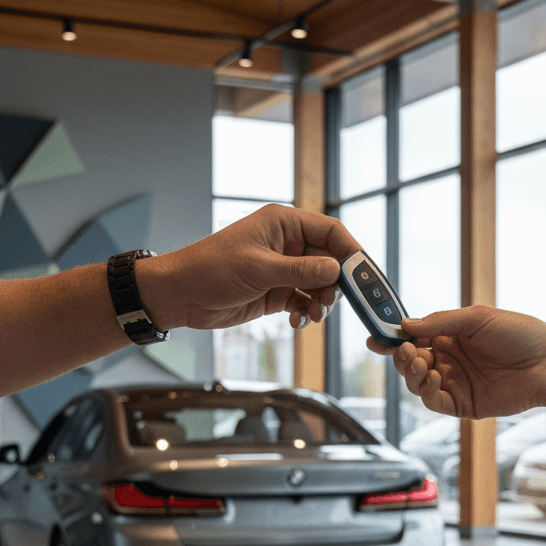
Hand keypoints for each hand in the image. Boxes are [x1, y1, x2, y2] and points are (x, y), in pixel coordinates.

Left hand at [138, 204, 358, 331]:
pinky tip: (298, 321)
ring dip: (323, 302)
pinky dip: (307, 313)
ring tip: (313, 316)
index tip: (364, 276)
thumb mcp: (259, 269)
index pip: (331, 231)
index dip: (351, 252)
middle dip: (337, 284)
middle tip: (334, 303)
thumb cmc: (211, 269)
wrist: (181, 295)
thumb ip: (301, 271)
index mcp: (284, 224)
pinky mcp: (276, 292)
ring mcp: (283, 270)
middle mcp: (288, 244)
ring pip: (320, 285)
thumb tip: (337, 270)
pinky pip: (305, 302)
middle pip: (331, 260)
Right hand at [368, 305, 545, 418]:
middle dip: (402, 357)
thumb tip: (406, 325)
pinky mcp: (463, 405)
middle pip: (410, 363)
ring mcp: (455, 383)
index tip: (376, 338)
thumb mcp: (478, 318)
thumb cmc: (521, 334)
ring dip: (412, 374)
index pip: (413, 338)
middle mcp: (449, 360)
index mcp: (450, 336)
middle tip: (407, 350)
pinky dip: (425, 392)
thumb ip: (440, 322)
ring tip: (422, 363)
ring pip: (417, 383)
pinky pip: (434, 402)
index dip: (393, 339)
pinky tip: (431, 379)